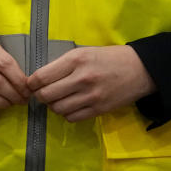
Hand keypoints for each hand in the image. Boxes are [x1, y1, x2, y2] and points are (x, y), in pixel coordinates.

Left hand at [27, 45, 154, 121]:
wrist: (140, 69)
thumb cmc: (108, 57)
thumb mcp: (83, 52)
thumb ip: (63, 64)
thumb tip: (40, 79)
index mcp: (75, 60)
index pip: (42, 76)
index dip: (32, 83)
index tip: (31, 85)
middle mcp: (81, 78)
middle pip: (47, 95)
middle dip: (40, 96)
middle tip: (43, 93)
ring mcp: (91, 96)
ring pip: (58, 109)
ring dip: (53, 106)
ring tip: (58, 100)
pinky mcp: (99, 109)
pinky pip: (72, 117)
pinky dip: (67, 114)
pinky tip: (70, 106)